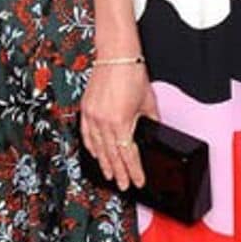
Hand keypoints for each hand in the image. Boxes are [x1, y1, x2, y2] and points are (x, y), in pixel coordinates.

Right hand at [81, 61, 156, 189]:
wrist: (116, 56)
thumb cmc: (132, 74)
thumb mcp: (148, 102)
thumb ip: (151, 121)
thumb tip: (154, 133)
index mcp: (121, 122)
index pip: (128, 154)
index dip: (134, 170)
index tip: (138, 181)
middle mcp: (104, 121)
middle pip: (112, 155)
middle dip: (119, 172)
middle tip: (124, 185)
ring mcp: (92, 115)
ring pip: (97, 147)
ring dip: (104, 163)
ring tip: (110, 175)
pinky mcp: (86, 109)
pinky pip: (86, 134)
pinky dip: (91, 146)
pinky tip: (95, 154)